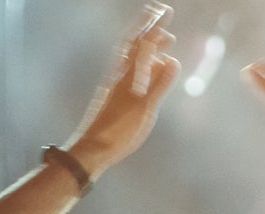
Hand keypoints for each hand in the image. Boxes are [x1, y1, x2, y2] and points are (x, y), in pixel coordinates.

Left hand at [68, 3, 180, 173]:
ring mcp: (116, 85)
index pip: (142, 43)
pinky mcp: (115, 96)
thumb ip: (159, 85)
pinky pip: (131, 71)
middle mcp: (120, 75)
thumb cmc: (118, 131)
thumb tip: (172, 61)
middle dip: (149, 28)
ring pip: (133, 57)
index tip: (166, 11)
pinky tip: (151, 70)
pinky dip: (144, 64)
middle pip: (135, 44)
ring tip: (163, 41)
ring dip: (148, 46)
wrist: (91, 149)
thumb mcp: (144, 109)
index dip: (154, 26)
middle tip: (163, 15)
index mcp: (126, 75)